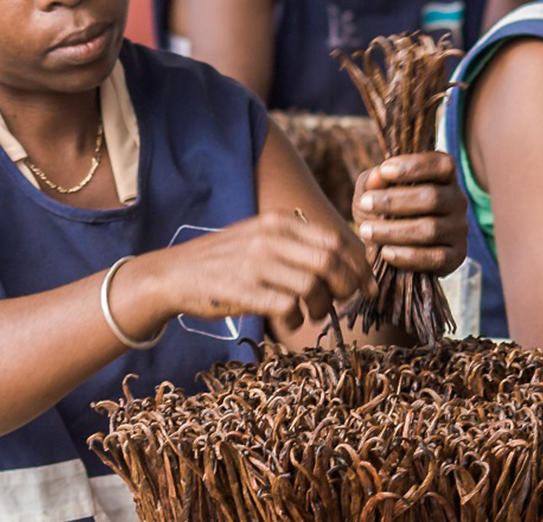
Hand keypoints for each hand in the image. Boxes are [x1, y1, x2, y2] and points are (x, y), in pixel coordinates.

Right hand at [165, 213, 374, 330]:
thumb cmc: (226, 261)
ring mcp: (256, 263)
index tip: (368, 287)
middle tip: (342, 302)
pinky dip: (295, 319)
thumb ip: (298, 244)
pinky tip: (287, 320)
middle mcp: (270, 237)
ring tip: (310, 312)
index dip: (359, 266)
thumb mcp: (261, 238)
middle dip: (347, 287)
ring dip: (320, 306)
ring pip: (314, 286)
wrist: (174, 274)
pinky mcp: (244, 290)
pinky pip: (289, 307)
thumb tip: (347, 264)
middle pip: (331, 262)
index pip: (336, 240)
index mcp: (279, 221)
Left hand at [352, 152, 466, 277]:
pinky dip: (408, 256)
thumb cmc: (383, 209)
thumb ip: (373, 180)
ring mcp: (459, 229)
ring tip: (366, 230)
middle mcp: (457, 200)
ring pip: (430, 229)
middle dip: (394, 201)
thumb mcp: (371, 190)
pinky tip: (386, 253)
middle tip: (365, 203)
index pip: (442, 165)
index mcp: (444, 177)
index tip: (384, 170)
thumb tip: (378, 175)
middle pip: (433, 197)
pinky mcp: (456, 256)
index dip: (415, 165)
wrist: (389, 247)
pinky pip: (435, 257)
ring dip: (393, 230)